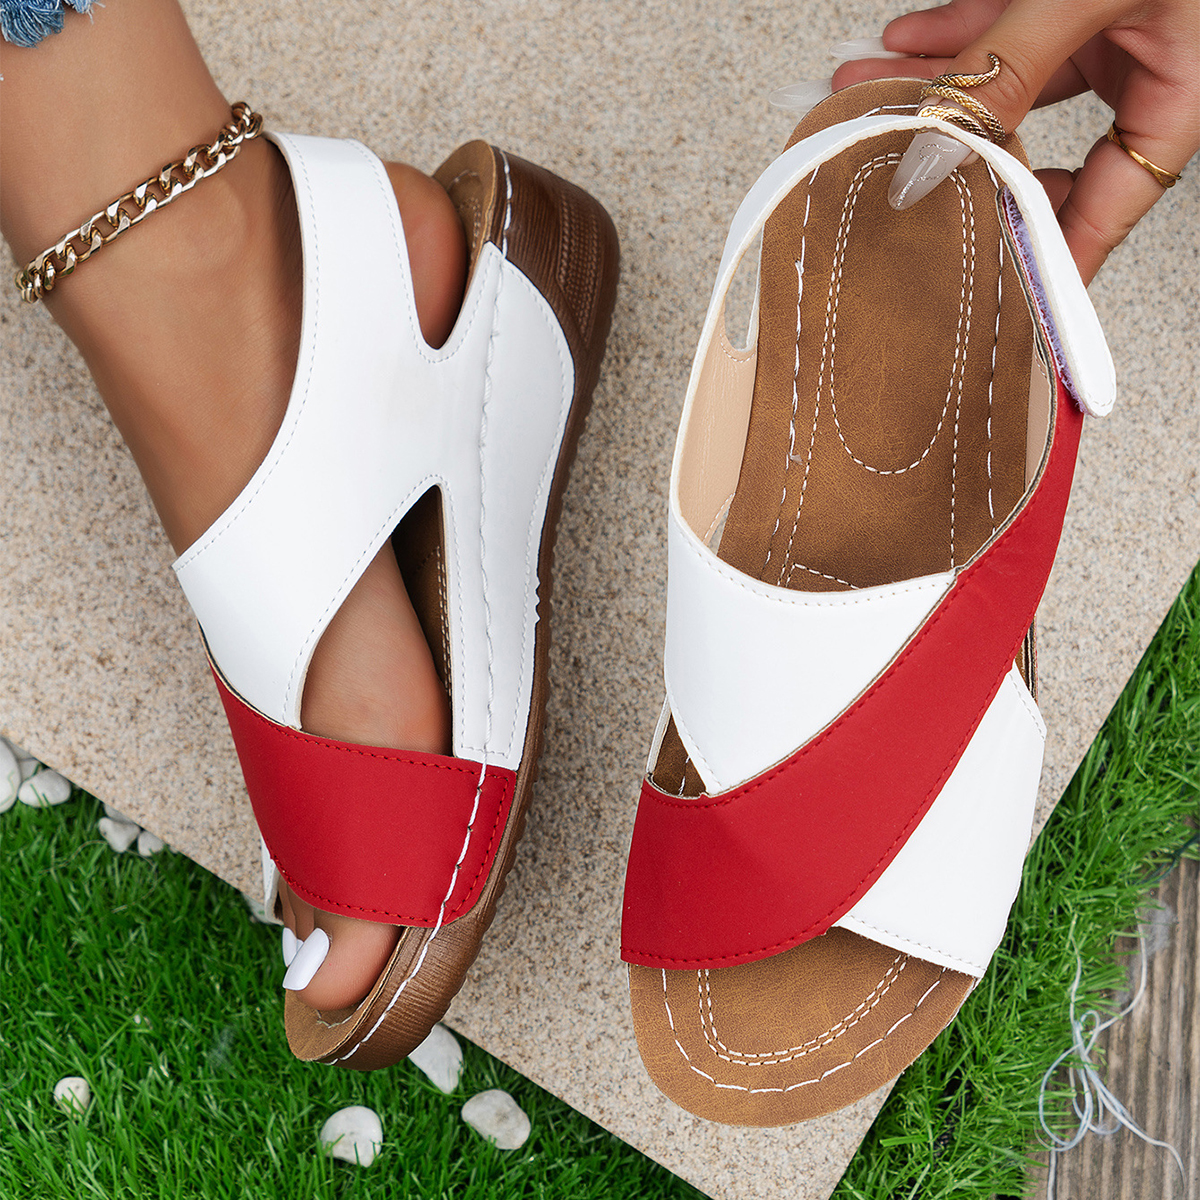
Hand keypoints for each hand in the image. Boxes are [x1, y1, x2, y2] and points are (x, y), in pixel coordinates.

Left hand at [831, 0, 1199, 282]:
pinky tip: (898, 45)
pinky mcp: (1074, 3)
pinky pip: (1004, 28)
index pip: (1101, 212)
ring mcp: (1103, 38)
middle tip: (898, 191)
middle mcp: (1138, 80)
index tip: (990, 298)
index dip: (1042, 258)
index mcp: (1173, 104)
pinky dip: (950, 34)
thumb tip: (942, 143)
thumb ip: (1014, 65)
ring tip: (865, 103)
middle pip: (1038, 153)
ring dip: (932, 92)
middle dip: (958, 166)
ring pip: (1006, 88)